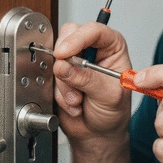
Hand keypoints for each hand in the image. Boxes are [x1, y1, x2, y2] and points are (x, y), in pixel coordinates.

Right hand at [53, 22, 131, 140]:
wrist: (98, 132)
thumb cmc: (113, 111)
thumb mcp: (108, 95)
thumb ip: (88, 79)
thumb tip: (64, 66)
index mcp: (112, 46)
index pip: (94, 30)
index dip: (77, 39)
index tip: (63, 54)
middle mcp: (93, 48)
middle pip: (69, 36)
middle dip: (67, 64)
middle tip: (74, 84)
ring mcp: (74, 59)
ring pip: (56, 58)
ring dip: (64, 85)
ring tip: (79, 100)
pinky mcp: (60, 72)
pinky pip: (49, 75)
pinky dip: (59, 93)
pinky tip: (73, 103)